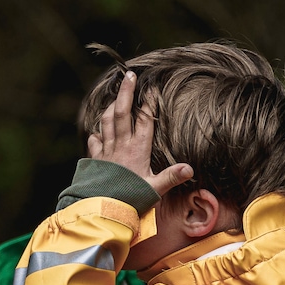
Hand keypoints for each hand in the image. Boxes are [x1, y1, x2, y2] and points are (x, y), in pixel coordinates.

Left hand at [89, 71, 194, 197]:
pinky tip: (99, 130)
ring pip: (107, 121)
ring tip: (116, 97)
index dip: (149, 103)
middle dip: (126, 92)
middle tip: (129, 75)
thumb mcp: (155, 190)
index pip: (145, 120)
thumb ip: (171, 177)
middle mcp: (121, 146)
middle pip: (123, 112)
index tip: (151, 88)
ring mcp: (107, 152)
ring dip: (111, 106)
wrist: (102, 209)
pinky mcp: (96, 160)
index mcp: (138, 150)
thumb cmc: (130, 200)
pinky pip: (95, 140)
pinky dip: (97, 132)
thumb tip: (190, 168)